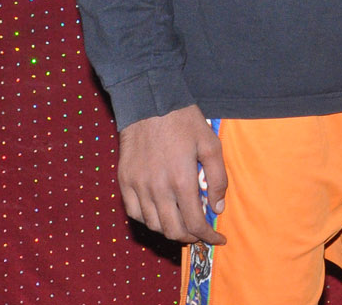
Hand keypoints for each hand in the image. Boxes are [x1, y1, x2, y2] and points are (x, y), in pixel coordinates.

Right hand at [116, 103, 226, 244]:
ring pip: (154, 225)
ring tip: (182, 223)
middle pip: (173, 230)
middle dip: (191, 238)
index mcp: (182, 180)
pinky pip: (135, 213)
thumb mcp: (211, 144)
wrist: (149, 101)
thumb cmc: (184, 121)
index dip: (208, 237)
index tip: (217, 240)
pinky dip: (149, 220)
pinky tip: (160, 213)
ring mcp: (138, 186)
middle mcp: (158, 188)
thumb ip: (218, 178)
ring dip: (170, 230)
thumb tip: (217, 208)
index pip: (195, 223)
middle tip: (200, 233)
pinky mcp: (124, 181)